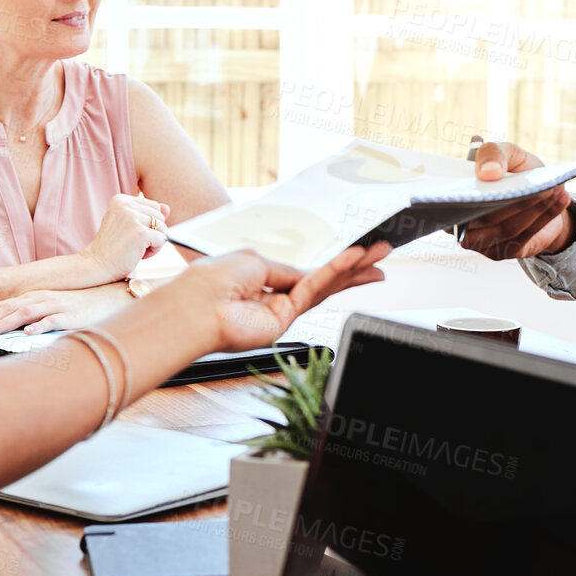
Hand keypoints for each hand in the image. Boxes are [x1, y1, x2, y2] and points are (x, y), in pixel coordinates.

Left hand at [0, 288, 119, 339]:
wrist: (108, 299)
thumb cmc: (78, 308)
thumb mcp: (50, 310)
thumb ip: (32, 318)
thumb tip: (11, 332)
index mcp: (34, 297)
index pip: (3, 305)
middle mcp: (41, 298)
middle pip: (8, 308)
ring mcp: (56, 305)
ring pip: (25, 312)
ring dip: (5, 323)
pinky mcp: (71, 314)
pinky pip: (52, 319)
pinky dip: (39, 326)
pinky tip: (27, 333)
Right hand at [83, 194, 170, 281]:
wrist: (96, 266)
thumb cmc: (113, 248)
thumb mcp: (129, 227)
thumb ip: (147, 215)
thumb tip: (167, 207)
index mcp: (120, 199)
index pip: (153, 206)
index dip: (148, 224)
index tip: (130, 234)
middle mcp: (125, 204)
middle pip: (160, 216)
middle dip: (152, 233)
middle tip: (132, 244)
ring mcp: (132, 217)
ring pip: (163, 228)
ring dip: (153, 243)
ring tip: (134, 249)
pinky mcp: (140, 232)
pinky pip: (162, 239)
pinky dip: (154, 251)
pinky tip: (138, 255)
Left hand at [160, 243, 389, 353]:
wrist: (194, 307)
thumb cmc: (211, 281)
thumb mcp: (253, 260)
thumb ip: (285, 269)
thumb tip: (306, 274)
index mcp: (263, 279)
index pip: (305, 273)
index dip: (330, 264)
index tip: (356, 254)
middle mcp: (273, 297)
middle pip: (322, 282)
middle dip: (354, 269)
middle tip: (381, 255)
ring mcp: (279, 312)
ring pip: (325, 287)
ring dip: (354, 271)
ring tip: (379, 259)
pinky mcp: (283, 321)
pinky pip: (314, 290)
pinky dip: (334, 273)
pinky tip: (353, 261)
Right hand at [457, 142, 574, 259]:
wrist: (537, 193)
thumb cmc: (515, 172)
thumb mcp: (508, 154)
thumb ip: (494, 153)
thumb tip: (489, 173)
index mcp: (453, 197)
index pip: (454, 201)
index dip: (473, 192)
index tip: (497, 177)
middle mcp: (460, 225)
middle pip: (486, 217)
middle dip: (518, 201)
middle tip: (543, 186)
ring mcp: (479, 243)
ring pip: (508, 228)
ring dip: (535, 209)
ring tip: (556, 191)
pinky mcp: (500, 252)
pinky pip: (522, 238)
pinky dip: (544, 218)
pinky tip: (560, 200)